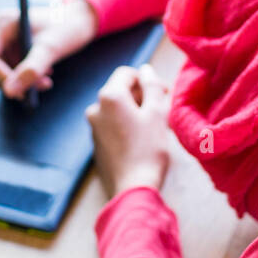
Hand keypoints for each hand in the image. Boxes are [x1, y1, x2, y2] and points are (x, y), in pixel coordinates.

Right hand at [0, 0, 98, 99]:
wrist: (80, 20)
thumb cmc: (66, 26)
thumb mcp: (51, 48)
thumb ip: (31, 69)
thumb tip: (10, 91)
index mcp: (1, 24)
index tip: (18, 90)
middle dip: (14, 81)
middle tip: (39, 86)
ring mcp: (4, 42)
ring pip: (2, 74)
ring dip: (22, 82)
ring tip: (46, 80)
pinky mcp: (12, 51)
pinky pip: (12, 73)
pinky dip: (26, 78)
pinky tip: (45, 75)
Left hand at [85, 64, 171, 200]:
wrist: (132, 188)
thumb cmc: (148, 149)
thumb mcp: (157, 113)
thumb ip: (152, 86)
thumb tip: (146, 70)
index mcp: (109, 97)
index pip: (127, 73)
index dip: (147, 79)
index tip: (163, 92)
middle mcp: (96, 109)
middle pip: (121, 90)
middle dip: (142, 95)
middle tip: (163, 109)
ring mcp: (94, 127)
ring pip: (118, 109)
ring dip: (136, 111)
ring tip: (156, 125)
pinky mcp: (97, 143)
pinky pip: (113, 124)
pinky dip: (127, 124)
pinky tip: (143, 138)